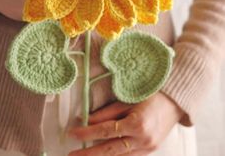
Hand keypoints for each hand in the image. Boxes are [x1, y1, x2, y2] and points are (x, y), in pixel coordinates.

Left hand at [67, 92, 183, 155]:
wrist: (175, 102)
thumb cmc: (151, 95)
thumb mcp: (128, 100)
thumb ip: (107, 112)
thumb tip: (87, 120)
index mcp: (137, 124)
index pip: (105, 131)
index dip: (87, 133)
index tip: (72, 133)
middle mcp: (142, 140)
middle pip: (109, 150)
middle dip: (88, 154)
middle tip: (71, 155)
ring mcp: (147, 149)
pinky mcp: (150, 152)